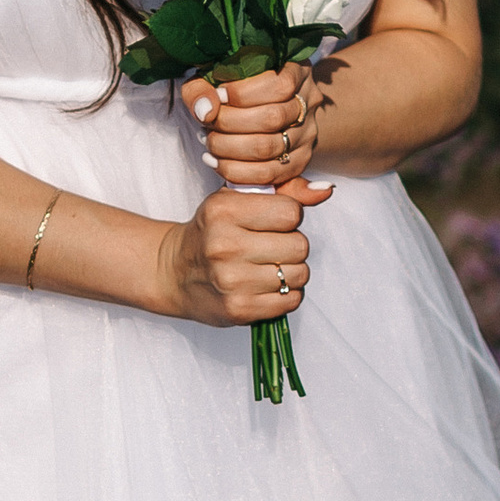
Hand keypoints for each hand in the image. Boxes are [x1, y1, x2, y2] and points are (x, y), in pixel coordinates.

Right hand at [158, 167, 330, 326]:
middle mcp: (225, 245)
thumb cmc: (211, 232)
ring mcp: (231, 280)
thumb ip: (284, 192)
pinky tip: (266, 287)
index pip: (291, 212)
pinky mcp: (238, 309)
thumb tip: (325, 191)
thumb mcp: (237, 200)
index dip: (288, 218)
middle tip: (270, 247)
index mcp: (224, 211)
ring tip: (268, 267)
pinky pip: (291, 301)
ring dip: (291, 272)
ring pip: (300, 274)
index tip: (272, 223)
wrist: (174, 272)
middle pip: (300, 245)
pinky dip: (286, 294)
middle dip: (291, 246)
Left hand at [182, 61, 323, 188]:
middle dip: (230, 123)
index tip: (218, 96)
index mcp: (297, 71)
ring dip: (229, 148)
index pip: (280, 85)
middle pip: (273, 118)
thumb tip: (205, 111)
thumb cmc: (233, 87)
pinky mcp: (300, 160)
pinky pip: (269, 174)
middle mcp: (309, 102)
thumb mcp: (213, 78)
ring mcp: (308, 133)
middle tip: (207, 123)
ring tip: (208, 141)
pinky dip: (236, 171)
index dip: (244, 93)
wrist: (261, 108)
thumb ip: (201, 88)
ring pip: (270, 148)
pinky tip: (216, 161)